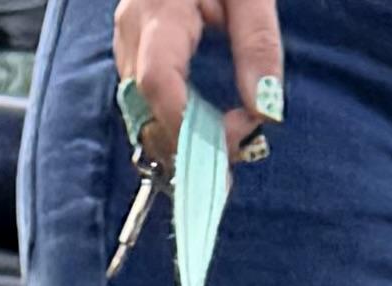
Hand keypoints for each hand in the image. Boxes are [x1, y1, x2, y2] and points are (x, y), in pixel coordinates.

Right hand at [114, 0, 286, 165]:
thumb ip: (257, 46)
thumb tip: (265, 111)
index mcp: (160, 11)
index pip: (159, 84)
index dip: (191, 126)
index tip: (235, 139)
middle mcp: (132, 31)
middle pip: (145, 111)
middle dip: (187, 147)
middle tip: (232, 164)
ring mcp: (126, 42)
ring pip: (139, 115)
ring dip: (178, 143)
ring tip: (220, 154)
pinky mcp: (131, 50)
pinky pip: (142, 104)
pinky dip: (170, 127)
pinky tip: (200, 134)